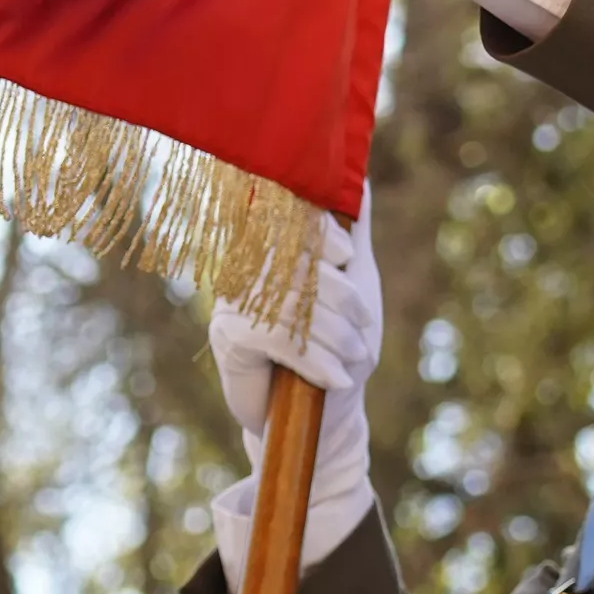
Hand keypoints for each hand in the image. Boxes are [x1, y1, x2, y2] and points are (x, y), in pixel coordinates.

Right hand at [207, 205, 382, 587]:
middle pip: (298, 263)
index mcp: (277, 245)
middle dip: (344, 302)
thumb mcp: (358, 283)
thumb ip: (354, 232)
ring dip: (336, 337)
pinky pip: (279, 338)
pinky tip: (335, 379)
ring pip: (293, 302)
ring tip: (354, 361)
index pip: (290, 218)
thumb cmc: (341, 343)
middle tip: (364, 339)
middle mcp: (249, 265)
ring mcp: (234, 300)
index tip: (346, 256)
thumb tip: (361, 179)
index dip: (319, 232)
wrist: (320, 414)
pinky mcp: (229, 337)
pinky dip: (318, 361)